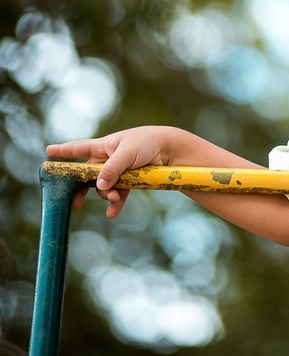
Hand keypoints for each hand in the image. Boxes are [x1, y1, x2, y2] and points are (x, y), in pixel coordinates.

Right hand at [46, 126, 179, 218]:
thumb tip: (99, 186)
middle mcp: (109, 158)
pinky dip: (116, 203)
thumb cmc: (148, 143)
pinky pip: (118, 193)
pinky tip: (112, 212)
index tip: (49, 151)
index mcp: (104, 146)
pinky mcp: (131, 179)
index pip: (79, 148)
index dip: (64, 151)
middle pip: (88, 175)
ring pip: (104, 187)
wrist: (172, 150)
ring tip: (113, 198)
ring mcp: (119, 170)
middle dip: (81, 189)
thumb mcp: (127, 153)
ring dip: (106, 194)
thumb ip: (111, 169)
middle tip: (75, 203)